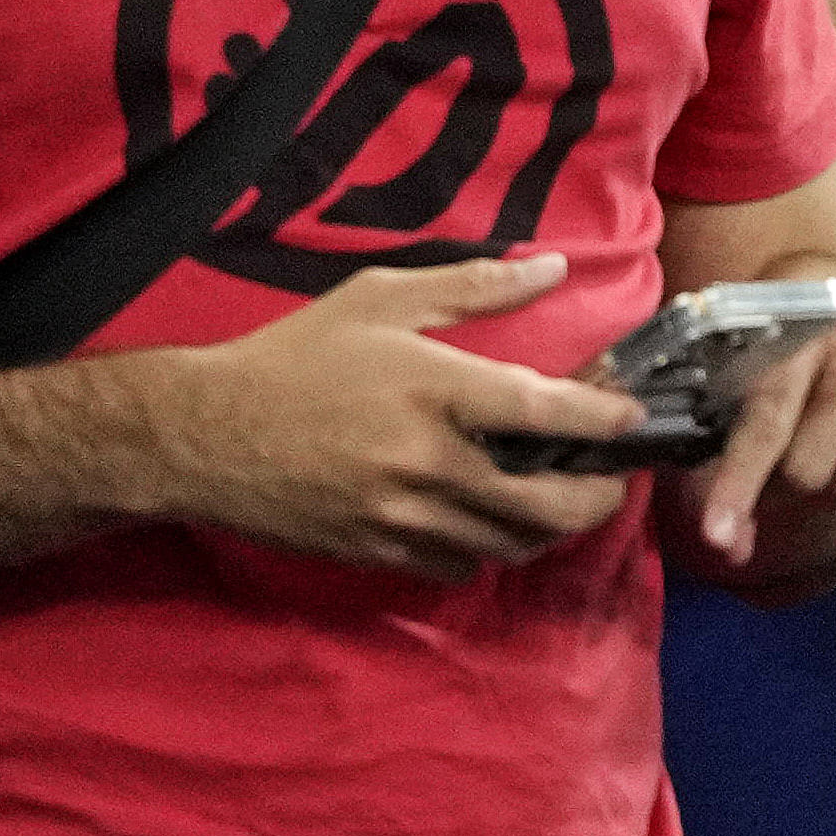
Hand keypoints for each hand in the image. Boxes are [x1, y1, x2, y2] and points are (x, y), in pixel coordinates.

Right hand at [132, 252, 640, 580]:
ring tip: (564, 501)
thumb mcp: (379, 300)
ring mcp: (401, 516)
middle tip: (613, 480)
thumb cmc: (294, 357)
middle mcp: (427, 461)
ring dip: (549, 529)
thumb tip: (552, 269)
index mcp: (435, 390)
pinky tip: (495, 522)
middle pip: (543, 503)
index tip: (634, 419)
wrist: (201, 435)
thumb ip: (472, 288)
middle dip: (596, 498)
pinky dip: (490, 550)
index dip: (604, 419)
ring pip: (508, 544)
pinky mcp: (376, 552)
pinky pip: (459, 566)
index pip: (544, 411)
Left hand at [675, 269, 835, 574]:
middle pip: (812, 470)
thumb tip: (728, 546)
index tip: (716, 535)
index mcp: (806, 329)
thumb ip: (731, 453)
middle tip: (795, 453)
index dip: (739, 483)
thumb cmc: (789, 336)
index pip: (769, 422)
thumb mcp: (747, 368)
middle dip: (794, 479)